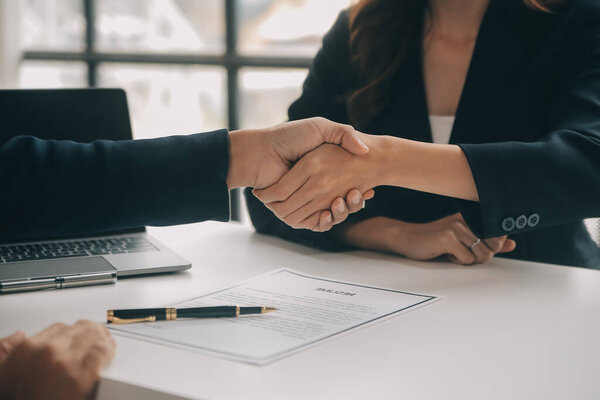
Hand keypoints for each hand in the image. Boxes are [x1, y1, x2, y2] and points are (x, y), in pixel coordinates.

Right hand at [0, 321, 115, 399]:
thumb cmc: (24, 399)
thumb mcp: (6, 375)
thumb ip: (10, 352)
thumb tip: (19, 336)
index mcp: (27, 350)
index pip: (59, 328)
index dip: (73, 333)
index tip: (80, 336)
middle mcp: (45, 351)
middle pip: (79, 329)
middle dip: (90, 333)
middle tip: (99, 337)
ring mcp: (65, 362)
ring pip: (93, 335)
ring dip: (102, 339)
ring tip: (107, 344)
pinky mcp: (84, 375)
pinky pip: (103, 351)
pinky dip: (109, 350)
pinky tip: (111, 353)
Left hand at [227, 117, 372, 230]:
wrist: (261, 150)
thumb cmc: (289, 137)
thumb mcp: (321, 128)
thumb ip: (344, 134)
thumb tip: (365, 149)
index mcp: (322, 172)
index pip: (348, 186)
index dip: (361, 191)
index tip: (370, 187)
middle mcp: (316, 188)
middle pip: (344, 204)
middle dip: (355, 202)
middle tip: (360, 194)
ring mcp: (306, 200)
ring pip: (333, 215)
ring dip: (343, 212)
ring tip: (348, 199)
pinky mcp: (296, 211)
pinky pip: (315, 223)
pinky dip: (326, 221)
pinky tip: (332, 210)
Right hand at [342, 214, 515, 264]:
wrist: (407, 238)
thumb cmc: (436, 240)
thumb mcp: (464, 240)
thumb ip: (489, 241)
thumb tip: (512, 243)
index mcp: (473, 217)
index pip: (500, 236)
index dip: (491, 248)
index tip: (475, 247)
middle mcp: (467, 219)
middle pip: (493, 247)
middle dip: (481, 257)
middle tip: (464, 253)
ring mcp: (457, 227)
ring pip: (482, 254)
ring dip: (469, 261)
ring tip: (454, 253)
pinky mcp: (448, 238)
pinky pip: (467, 259)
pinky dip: (458, 262)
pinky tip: (446, 255)